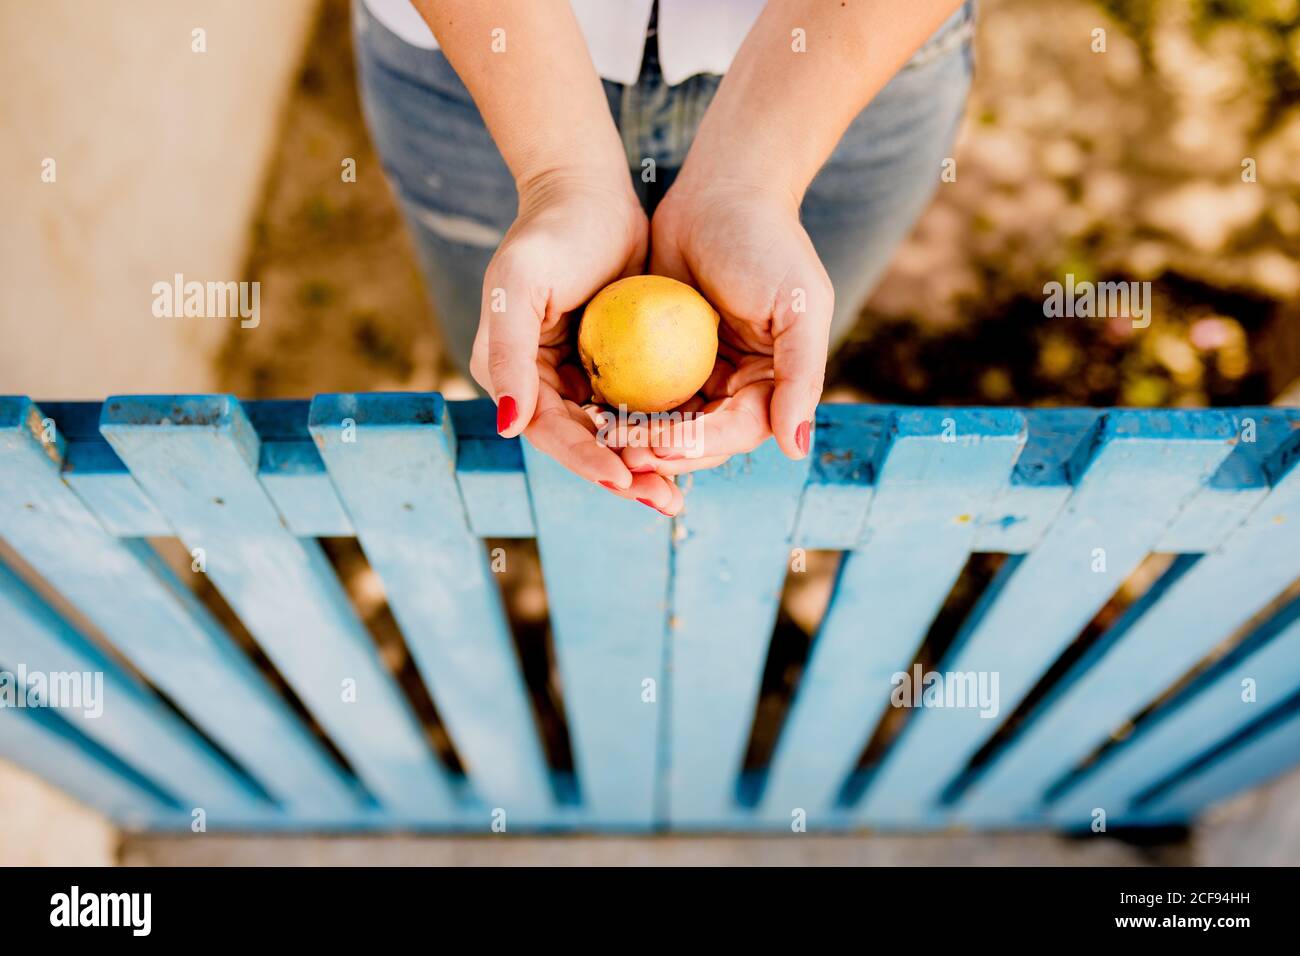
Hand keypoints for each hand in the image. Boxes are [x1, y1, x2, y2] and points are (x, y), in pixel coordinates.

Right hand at [471, 169, 685, 515]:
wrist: (587, 190)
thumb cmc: (551, 233)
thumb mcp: (520, 286)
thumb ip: (506, 354)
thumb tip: (505, 424)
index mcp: (508, 375)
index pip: (550, 432)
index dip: (587, 460)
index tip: (626, 480)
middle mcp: (538, 385)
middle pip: (584, 444)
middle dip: (624, 477)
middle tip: (665, 504)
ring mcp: (576, 376)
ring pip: (614, 434)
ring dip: (646, 465)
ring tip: (680, 493)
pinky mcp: (611, 364)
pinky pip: (637, 408)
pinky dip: (661, 430)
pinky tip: (694, 449)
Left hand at [623, 176, 831, 475]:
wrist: (721, 190)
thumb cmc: (767, 242)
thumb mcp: (798, 306)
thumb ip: (802, 377)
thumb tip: (796, 449)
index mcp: (773, 384)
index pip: (738, 430)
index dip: (700, 446)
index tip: (660, 448)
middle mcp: (736, 387)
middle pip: (699, 439)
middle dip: (662, 453)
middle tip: (622, 454)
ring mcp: (696, 373)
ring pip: (665, 423)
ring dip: (636, 437)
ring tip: (604, 440)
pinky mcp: (659, 357)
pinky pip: (638, 391)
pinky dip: (620, 404)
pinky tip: (591, 410)